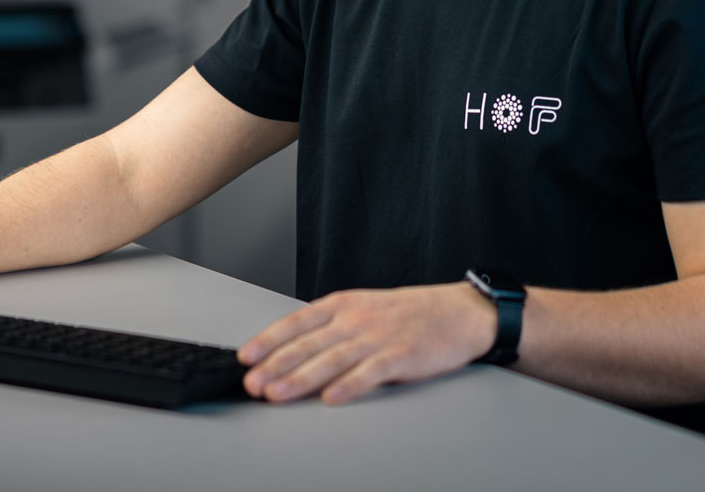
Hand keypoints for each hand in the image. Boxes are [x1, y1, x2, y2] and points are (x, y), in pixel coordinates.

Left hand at [238, 282, 498, 404]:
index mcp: (344, 305)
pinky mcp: (400, 355)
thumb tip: (293, 354)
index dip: (269, 341)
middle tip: (251, 384)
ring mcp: (378, 336)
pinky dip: (349, 386)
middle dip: (275, 365)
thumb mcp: (365, 310)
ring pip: (331, 359)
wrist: (458, 312)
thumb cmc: (409, 314)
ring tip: (277, 394)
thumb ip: (332, 329)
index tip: (246, 358)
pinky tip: (331, 398)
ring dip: (300, 378)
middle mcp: (356, 319)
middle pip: (308, 344)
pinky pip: (369, 373)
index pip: (297, 323)